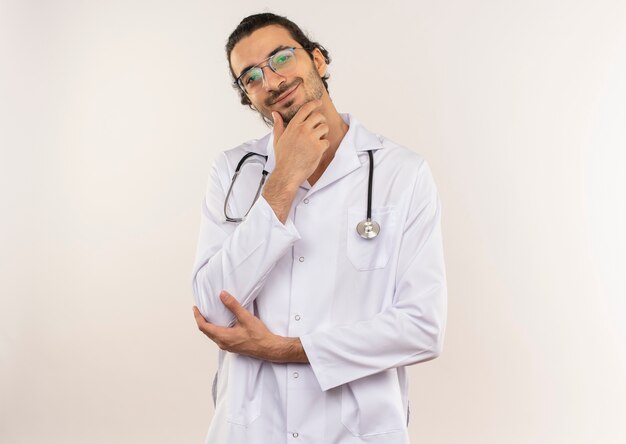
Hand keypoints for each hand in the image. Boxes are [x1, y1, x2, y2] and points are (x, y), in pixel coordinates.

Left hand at [193, 291, 307, 362]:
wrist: (269, 348)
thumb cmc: (258, 335)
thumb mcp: (245, 317)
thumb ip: (233, 305)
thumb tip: (222, 295)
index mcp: (223, 336)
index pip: (204, 327)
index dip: (198, 317)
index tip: (195, 308)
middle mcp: (223, 343)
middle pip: (206, 332)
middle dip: (201, 320)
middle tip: (199, 310)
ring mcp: (227, 346)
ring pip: (212, 335)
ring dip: (208, 326)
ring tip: (209, 315)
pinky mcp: (233, 347)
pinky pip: (219, 338)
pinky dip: (216, 330)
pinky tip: (221, 324)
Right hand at [271, 99, 329, 185]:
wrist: (287, 174)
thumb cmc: (283, 158)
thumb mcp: (278, 140)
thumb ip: (278, 125)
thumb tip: (275, 114)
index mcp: (293, 126)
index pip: (306, 109)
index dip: (314, 104)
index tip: (318, 103)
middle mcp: (302, 130)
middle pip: (318, 116)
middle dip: (321, 120)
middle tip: (320, 127)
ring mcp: (311, 138)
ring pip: (325, 127)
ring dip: (324, 133)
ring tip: (318, 140)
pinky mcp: (318, 148)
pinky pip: (327, 141)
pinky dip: (324, 146)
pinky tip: (318, 151)